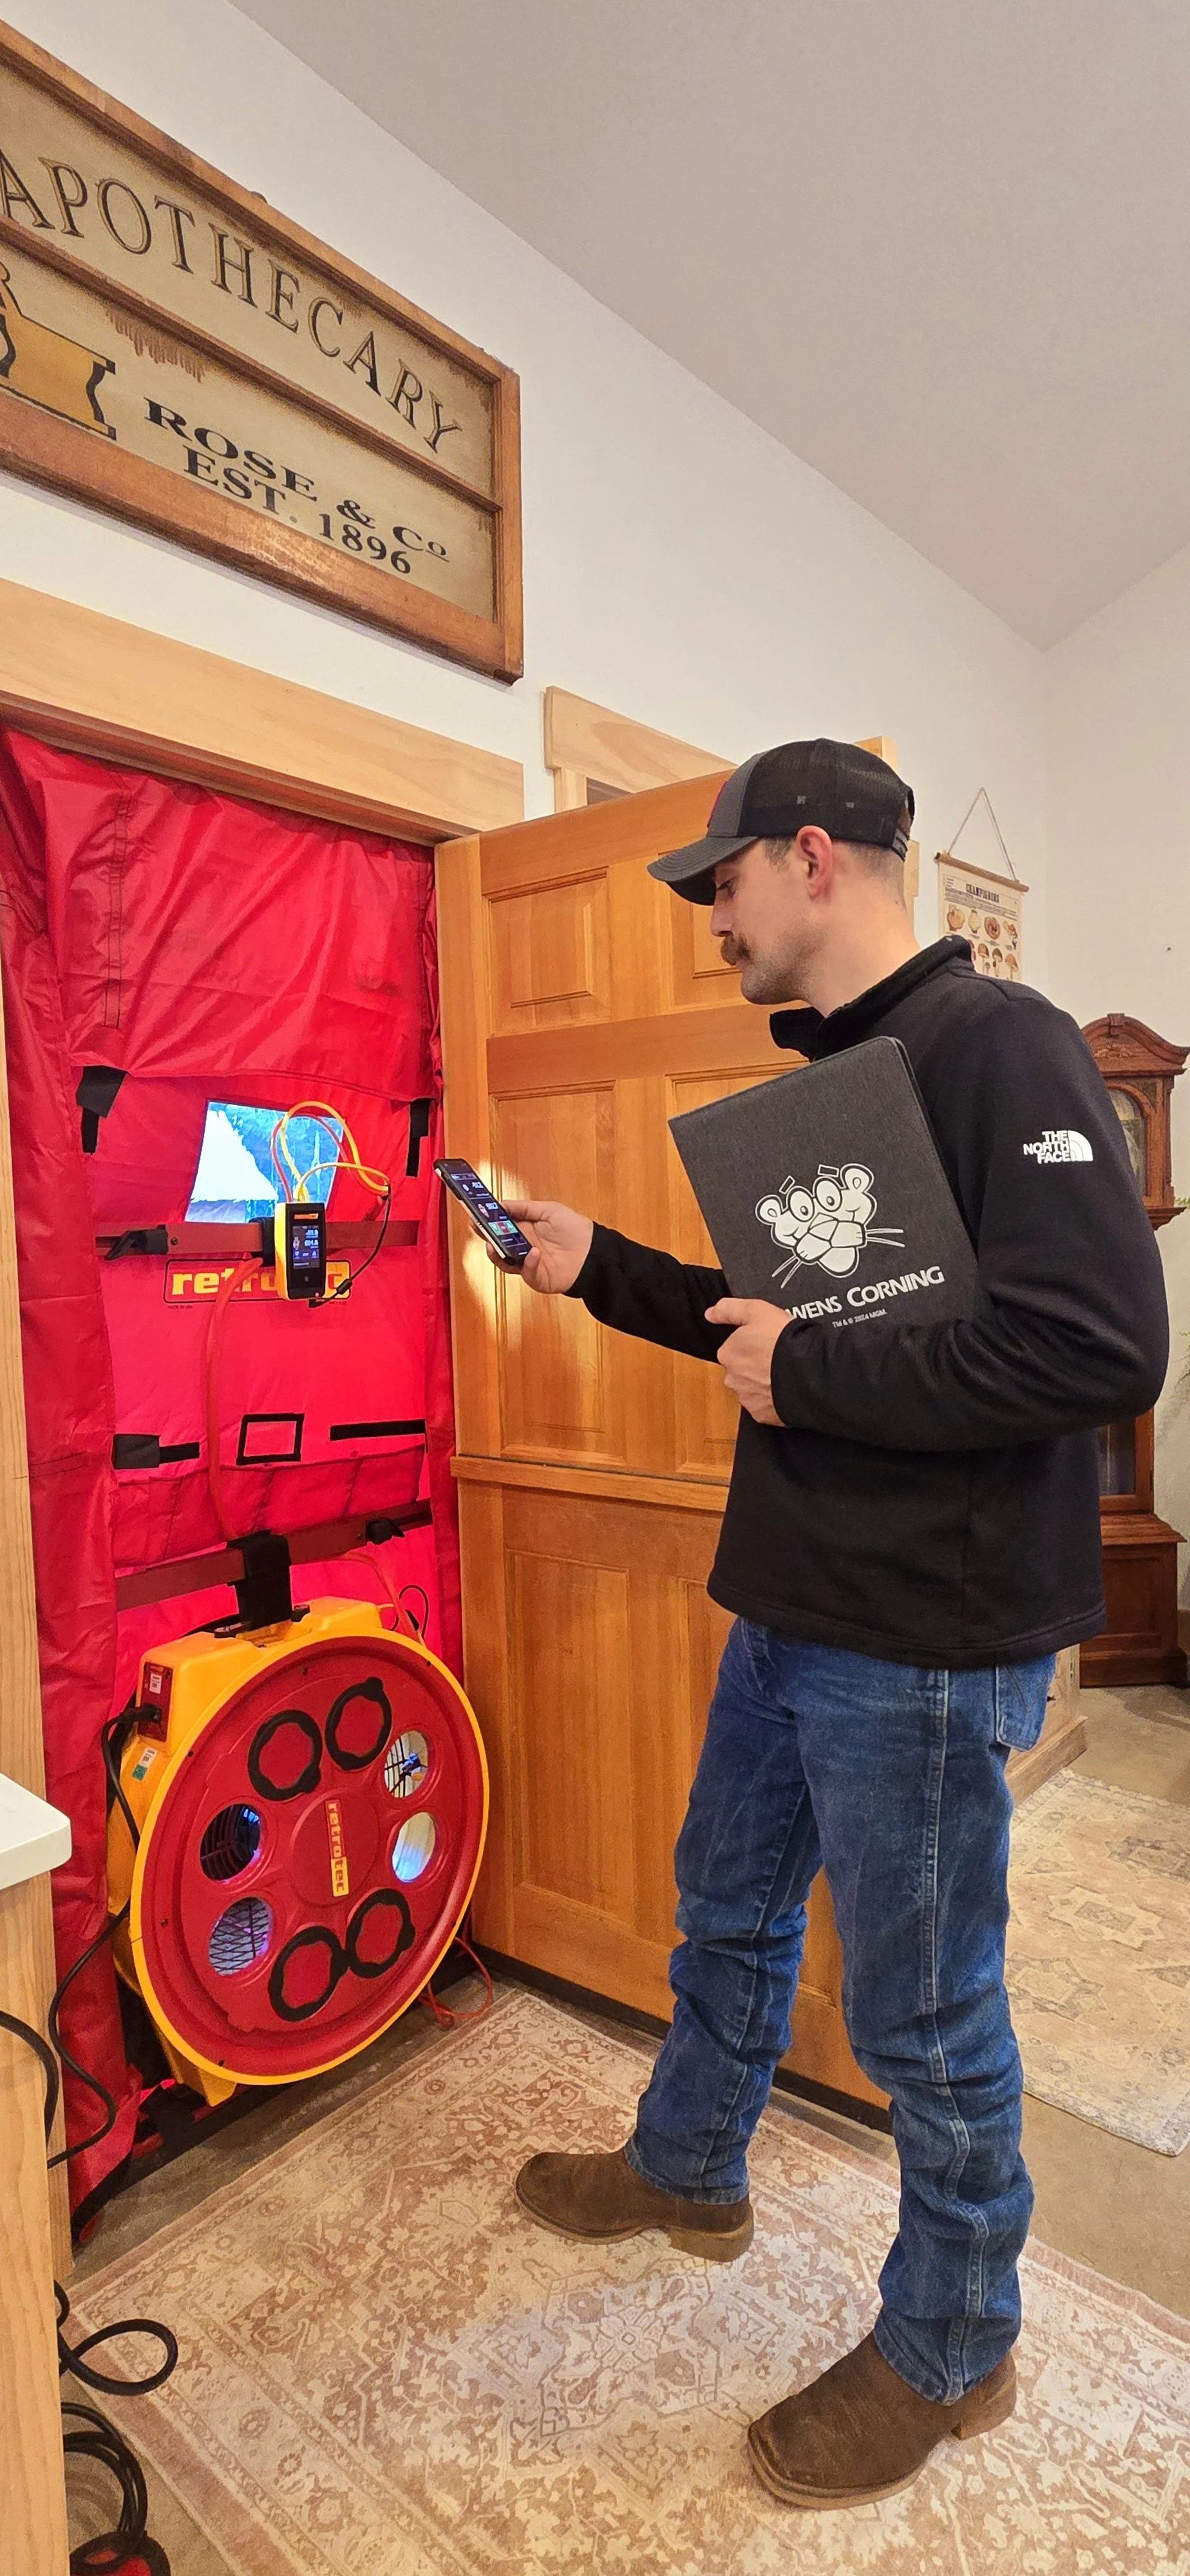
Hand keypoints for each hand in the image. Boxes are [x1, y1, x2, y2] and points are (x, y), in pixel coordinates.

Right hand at [478, 1197, 593, 1294]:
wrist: (594, 1251)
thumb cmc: (575, 1229)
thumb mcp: (549, 1210)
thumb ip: (524, 1208)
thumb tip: (501, 1205)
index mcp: (524, 1230)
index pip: (499, 1226)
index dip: (486, 1221)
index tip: (474, 1214)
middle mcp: (523, 1247)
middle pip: (497, 1244)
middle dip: (485, 1235)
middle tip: (478, 1226)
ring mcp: (528, 1263)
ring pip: (504, 1262)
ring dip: (497, 1253)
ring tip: (493, 1243)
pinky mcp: (538, 1277)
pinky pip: (526, 1273)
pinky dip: (528, 1263)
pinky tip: (533, 1253)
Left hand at [705, 1298, 788, 1424]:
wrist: (807, 1374)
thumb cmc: (783, 1341)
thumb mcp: (756, 1310)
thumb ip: (728, 1310)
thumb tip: (710, 1313)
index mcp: (727, 1353)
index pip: (734, 1348)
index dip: (753, 1343)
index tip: (767, 1341)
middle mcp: (732, 1378)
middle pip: (742, 1369)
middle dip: (756, 1364)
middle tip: (777, 1357)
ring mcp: (746, 1398)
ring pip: (753, 1388)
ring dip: (764, 1382)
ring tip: (784, 1372)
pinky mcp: (761, 1414)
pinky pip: (765, 1404)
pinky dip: (773, 1398)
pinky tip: (786, 1387)